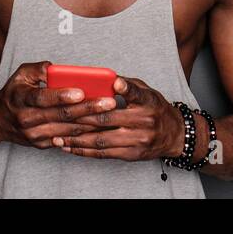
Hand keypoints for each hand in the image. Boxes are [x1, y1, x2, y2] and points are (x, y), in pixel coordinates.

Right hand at [0, 61, 118, 148]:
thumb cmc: (14, 93)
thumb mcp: (20, 74)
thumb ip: (38, 68)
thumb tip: (55, 67)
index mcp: (21, 98)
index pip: (43, 98)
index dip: (62, 96)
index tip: (81, 92)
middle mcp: (27, 118)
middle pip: (61, 115)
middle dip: (88, 109)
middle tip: (109, 102)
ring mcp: (34, 134)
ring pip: (67, 130)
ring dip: (90, 123)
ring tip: (109, 114)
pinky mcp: (41, 144)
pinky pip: (66, 140)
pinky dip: (83, 133)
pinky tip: (99, 127)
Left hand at [56, 75, 186, 161]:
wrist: (174, 134)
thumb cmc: (155, 109)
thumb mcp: (147, 92)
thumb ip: (127, 86)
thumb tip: (103, 79)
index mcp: (147, 102)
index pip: (136, 94)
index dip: (125, 88)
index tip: (116, 82)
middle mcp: (143, 121)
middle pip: (107, 119)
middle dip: (80, 118)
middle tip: (60, 115)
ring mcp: (137, 140)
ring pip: (101, 139)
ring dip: (77, 139)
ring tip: (57, 136)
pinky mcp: (132, 154)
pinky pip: (104, 154)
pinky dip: (84, 151)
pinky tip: (70, 147)